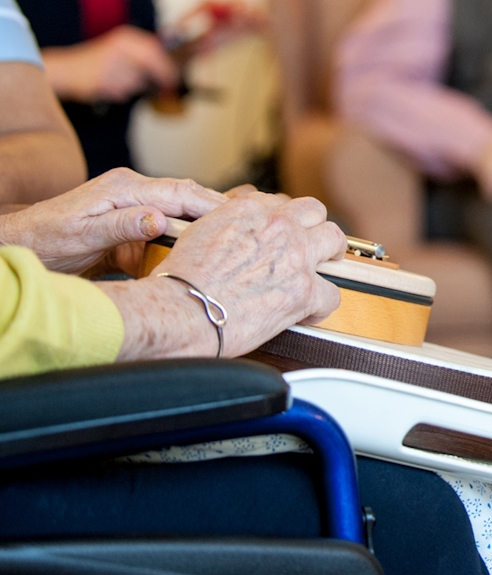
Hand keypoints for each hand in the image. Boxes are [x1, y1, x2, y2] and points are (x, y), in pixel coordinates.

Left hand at [0, 168, 226, 273]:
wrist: (24, 246)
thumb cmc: (46, 239)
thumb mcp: (82, 234)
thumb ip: (122, 225)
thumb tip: (157, 218)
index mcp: (124, 188)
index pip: (181, 191)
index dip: (214, 205)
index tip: (242, 218)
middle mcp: (134, 193)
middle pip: (190, 199)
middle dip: (221, 214)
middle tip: (254, 230)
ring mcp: (136, 208)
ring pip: (184, 216)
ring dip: (208, 231)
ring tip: (239, 244)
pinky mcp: (135, 226)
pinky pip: (171, 232)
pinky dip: (189, 243)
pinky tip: (206, 256)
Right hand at [42, 26, 178, 103]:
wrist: (68, 70)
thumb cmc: (100, 64)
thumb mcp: (124, 54)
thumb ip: (146, 61)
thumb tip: (171, 74)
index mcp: (125, 39)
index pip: (155, 51)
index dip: (167, 66)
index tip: (174, 78)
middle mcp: (118, 47)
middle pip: (150, 65)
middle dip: (159, 77)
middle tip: (164, 87)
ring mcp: (110, 63)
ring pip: (136, 82)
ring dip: (131, 86)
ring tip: (115, 80)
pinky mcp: (102, 80)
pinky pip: (122, 92)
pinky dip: (119, 93)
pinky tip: (107, 86)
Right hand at [101, 193, 345, 359]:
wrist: (182, 308)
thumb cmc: (183, 279)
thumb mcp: (201, 231)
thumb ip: (229, 224)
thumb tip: (239, 233)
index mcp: (250, 208)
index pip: (283, 203)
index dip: (287, 221)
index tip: (284, 235)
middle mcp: (277, 226)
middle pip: (316, 212)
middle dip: (316, 229)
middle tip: (314, 247)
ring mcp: (295, 256)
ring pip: (335, 240)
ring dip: (330, 257)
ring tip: (321, 273)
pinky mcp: (303, 290)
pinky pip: (332, 293)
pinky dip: (321, 305)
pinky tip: (307, 312)